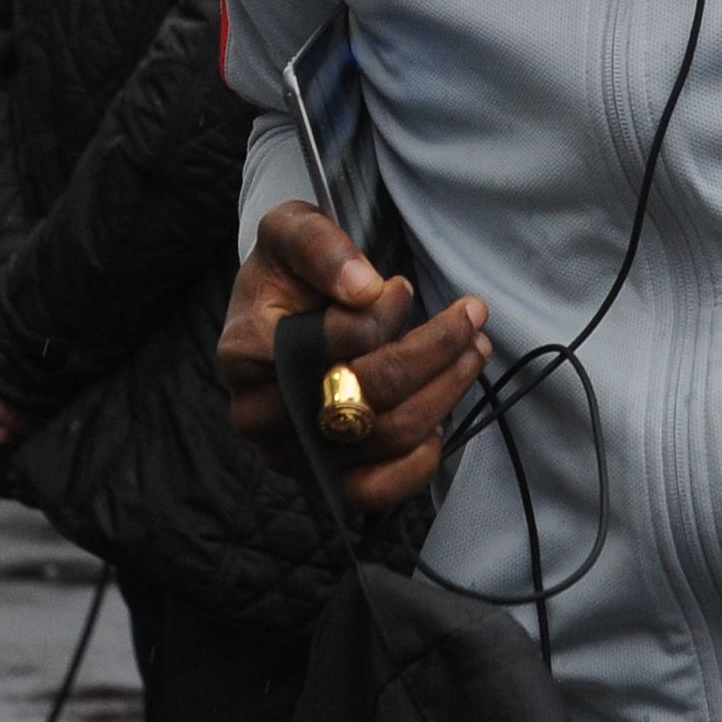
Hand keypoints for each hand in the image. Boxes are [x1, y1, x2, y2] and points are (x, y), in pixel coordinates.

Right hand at [219, 200, 487, 509]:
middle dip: (438, 350)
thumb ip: (319, 244)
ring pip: (388, 435)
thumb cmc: (286, 274)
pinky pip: (376, 491)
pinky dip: (419, 461)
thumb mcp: (290, 230)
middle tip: (473, 316)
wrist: (273, 317)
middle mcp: (260, 413)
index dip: (387, 311)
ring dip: (446, 392)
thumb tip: (364, 287)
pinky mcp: (318, 481)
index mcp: (246, 350)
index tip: (403, 287)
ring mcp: (289, 454)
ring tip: (475, 350)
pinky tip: (440, 420)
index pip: (342, 339)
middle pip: (373, 391)